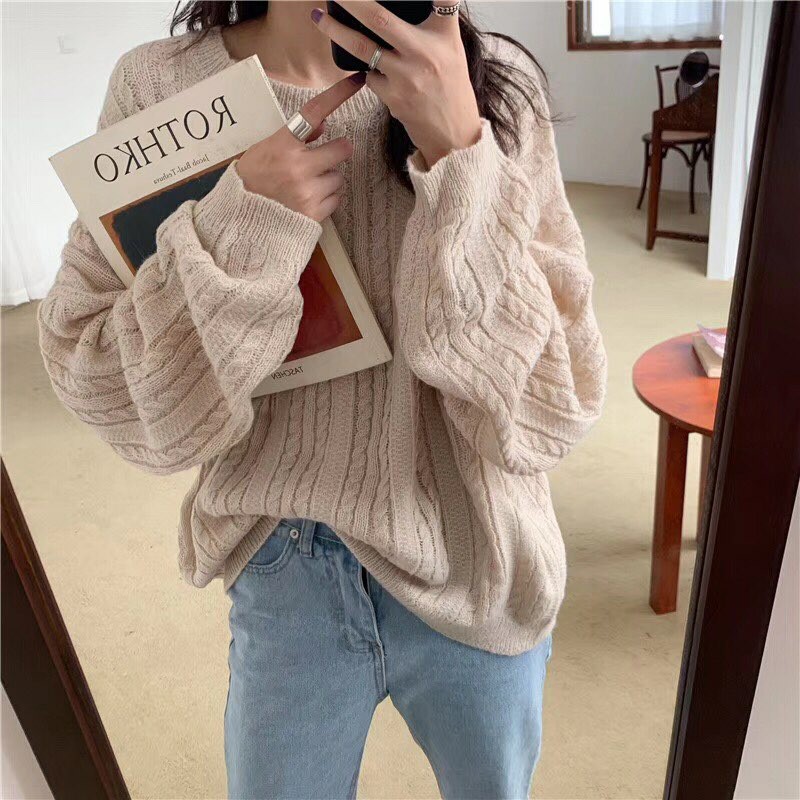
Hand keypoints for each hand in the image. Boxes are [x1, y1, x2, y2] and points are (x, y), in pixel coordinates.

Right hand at [235, 74, 364, 221]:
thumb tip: (323, 124)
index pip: (314, 113)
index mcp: (283, 146)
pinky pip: (336, 199)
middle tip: (324, 158)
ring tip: (307, 185)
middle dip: (337, 151)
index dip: (337, 95)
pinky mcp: (314, 213)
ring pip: (339, 177)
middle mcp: (298, 167)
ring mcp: (308, 192)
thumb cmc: (253, 180)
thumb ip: (295, 137)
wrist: (243, 218)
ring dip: (329, 179)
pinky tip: (309, 200)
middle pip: (342, 148)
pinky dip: (327, 199)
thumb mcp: (266, 150)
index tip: (357, 82)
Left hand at [312, 1, 481, 168]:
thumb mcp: (451, 45)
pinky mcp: (394, 98)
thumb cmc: (450, 85)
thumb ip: (437, 17)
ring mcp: (407, 77)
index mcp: (442, 34)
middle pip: (380, 20)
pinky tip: (381, 75)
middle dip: (351, 3)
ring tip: (319, 18)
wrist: (453, 132)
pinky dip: (369, 72)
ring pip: (362, 48)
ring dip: (336, 31)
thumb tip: (412, 0)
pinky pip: (370, 77)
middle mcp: (425, 53)